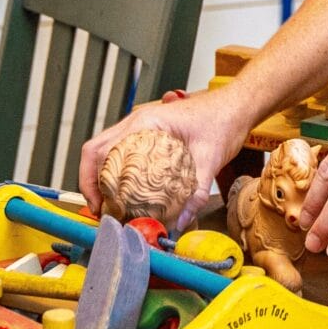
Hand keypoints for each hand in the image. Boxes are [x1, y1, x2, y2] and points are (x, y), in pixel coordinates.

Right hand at [78, 86, 249, 218]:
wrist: (238, 106)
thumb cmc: (224, 120)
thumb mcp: (210, 159)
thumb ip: (195, 193)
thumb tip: (180, 222)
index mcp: (144, 123)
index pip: (99, 149)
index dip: (89, 179)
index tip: (97, 204)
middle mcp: (138, 123)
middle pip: (97, 151)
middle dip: (92, 182)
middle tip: (101, 210)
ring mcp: (143, 127)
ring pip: (109, 151)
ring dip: (103, 177)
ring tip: (111, 205)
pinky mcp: (152, 134)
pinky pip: (125, 152)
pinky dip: (120, 172)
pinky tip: (129, 192)